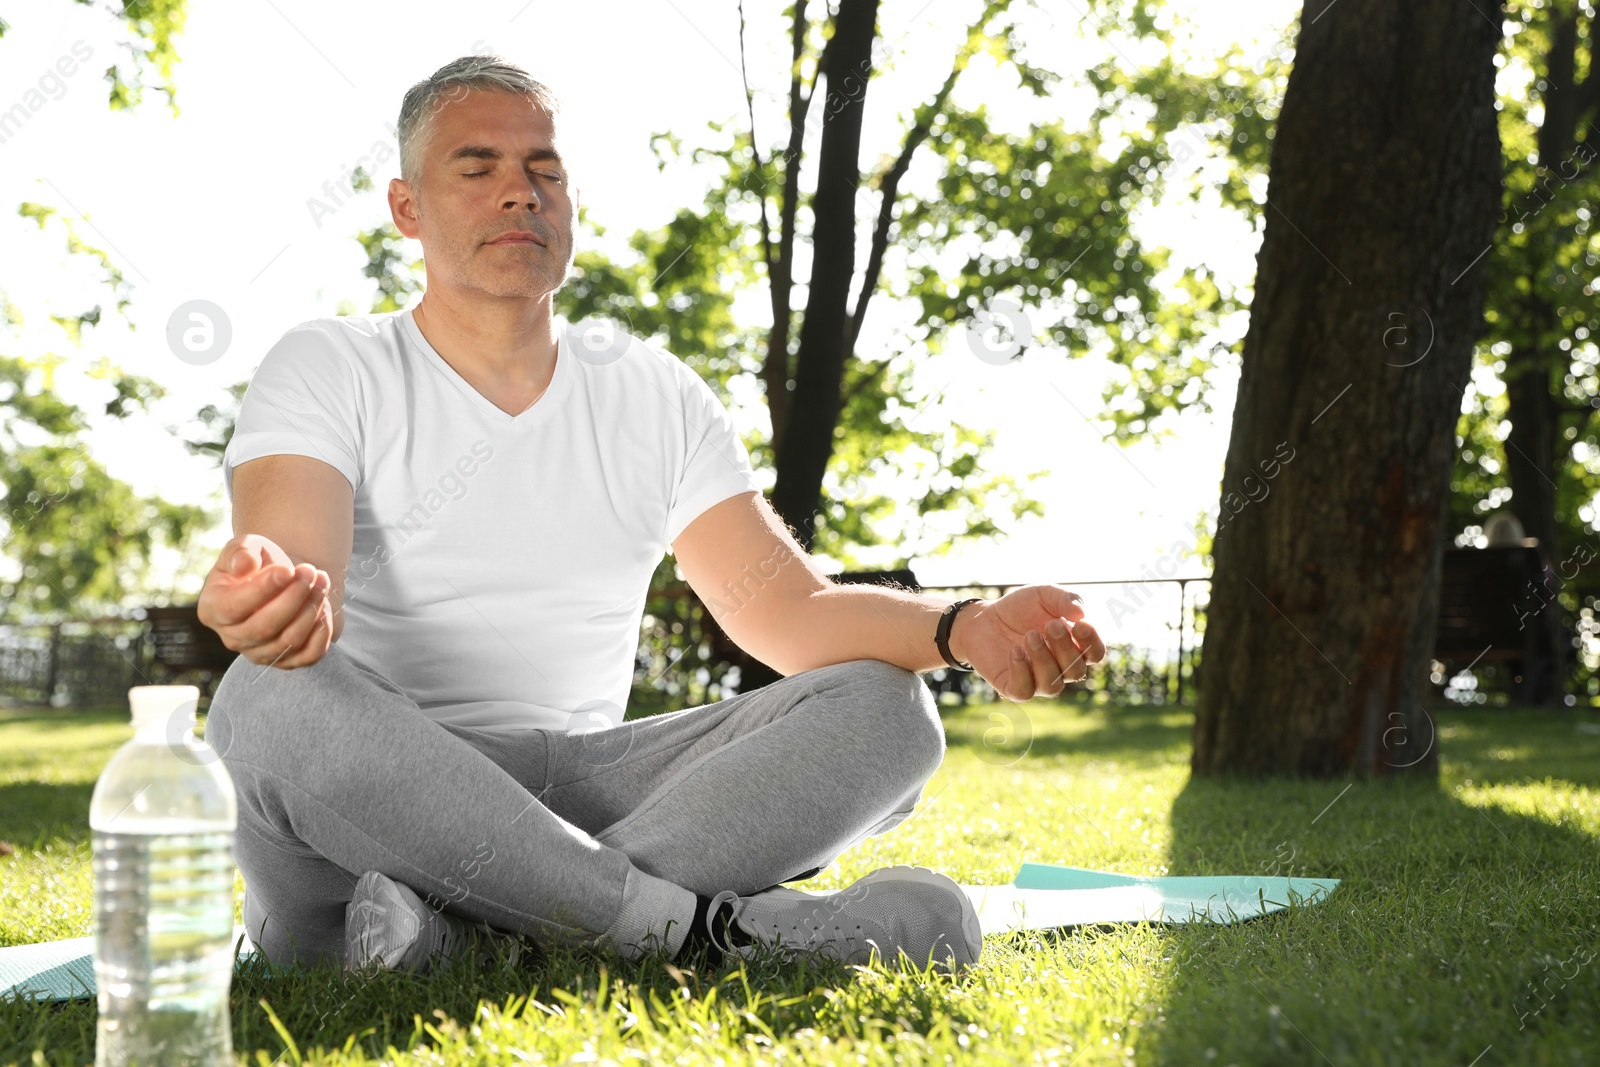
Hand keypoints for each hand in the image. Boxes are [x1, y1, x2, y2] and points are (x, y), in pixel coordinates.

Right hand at [197, 534, 332, 668]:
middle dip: (294, 597)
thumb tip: (243, 566)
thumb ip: (240, 551)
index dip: (263, 589)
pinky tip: (324, 606)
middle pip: (265, 627)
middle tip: (311, 572)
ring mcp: (258, 654)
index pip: (234, 608)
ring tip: (321, 581)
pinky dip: (322, 632)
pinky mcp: (286, 661)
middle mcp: (231, 638)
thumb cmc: (257, 561)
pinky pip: (309, 656)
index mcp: (213, 609)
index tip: (288, 570)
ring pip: (289, 641)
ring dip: (312, 609)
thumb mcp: (245, 546)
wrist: (279, 580)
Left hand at [950, 585, 1104, 701]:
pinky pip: (1025, 691)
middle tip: (1050, 625)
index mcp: (1074, 646)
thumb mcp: (1043, 595)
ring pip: (1053, 684)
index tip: (1080, 624)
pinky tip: (1014, 650)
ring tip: (1030, 635)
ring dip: (1044, 659)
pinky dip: (1022, 671)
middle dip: (1065, 648)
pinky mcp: (1014, 688)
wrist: (982, 618)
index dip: (1092, 643)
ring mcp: (1038, 680)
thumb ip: (1064, 600)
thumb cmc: (1019, 608)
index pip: (1095, 654)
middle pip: (1076, 670)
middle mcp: (1060, 668)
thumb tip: (1081, 614)